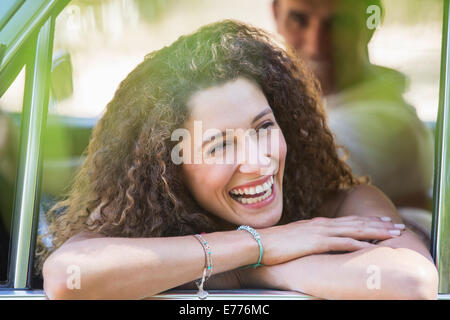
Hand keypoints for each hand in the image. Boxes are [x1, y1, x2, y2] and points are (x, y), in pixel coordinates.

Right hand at [257, 215, 404, 265]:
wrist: (259, 242)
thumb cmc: (274, 243)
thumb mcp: (296, 238)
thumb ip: (309, 238)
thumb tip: (317, 242)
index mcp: (318, 224)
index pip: (348, 220)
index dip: (367, 220)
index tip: (382, 221)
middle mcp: (322, 224)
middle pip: (356, 222)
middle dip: (379, 224)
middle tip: (397, 225)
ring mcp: (320, 232)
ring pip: (355, 229)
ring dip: (376, 231)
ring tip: (393, 233)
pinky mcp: (316, 242)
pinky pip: (342, 243)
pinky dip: (359, 244)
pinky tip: (371, 246)